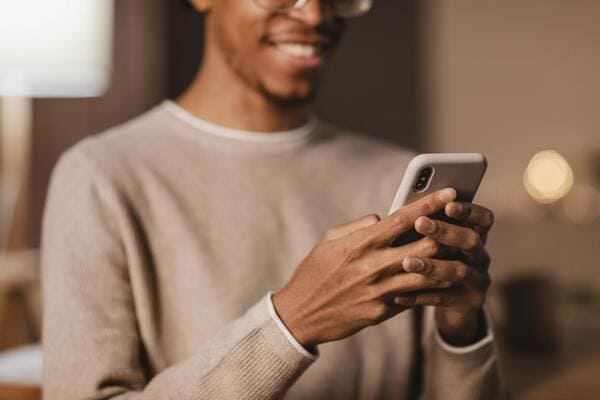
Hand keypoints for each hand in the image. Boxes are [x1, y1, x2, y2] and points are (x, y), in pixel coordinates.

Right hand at [272, 188, 457, 350]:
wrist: (301, 314)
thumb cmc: (314, 272)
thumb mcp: (329, 239)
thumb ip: (360, 225)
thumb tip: (385, 218)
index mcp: (361, 242)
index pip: (404, 218)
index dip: (431, 203)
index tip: (451, 193)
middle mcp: (374, 265)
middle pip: (426, 244)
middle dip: (447, 232)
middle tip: (461, 224)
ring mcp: (380, 291)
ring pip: (428, 273)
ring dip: (446, 261)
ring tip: (459, 252)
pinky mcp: (383, 311)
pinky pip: (414, 296)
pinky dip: (429, 285)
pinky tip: (440, 279)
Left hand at [393, 201, 494, 345]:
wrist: (451, 302)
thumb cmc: (436, 260)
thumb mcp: (435, 241)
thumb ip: (426, 227)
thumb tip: (403, 208)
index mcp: (475, 235)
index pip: (483, 218)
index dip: (469, 210)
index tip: (448, 204)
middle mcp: (481, 256)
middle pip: (470, 240)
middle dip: (445, 231)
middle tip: (420, 223)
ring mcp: (478, 280)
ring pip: (458, 271)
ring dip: (432, 265)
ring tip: (406, 262)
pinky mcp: (470, 302)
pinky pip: (444, 298)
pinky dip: (420, 296)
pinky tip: (399, 295)